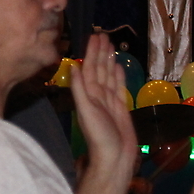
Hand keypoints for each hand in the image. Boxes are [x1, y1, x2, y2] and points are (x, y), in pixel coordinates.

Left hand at [70, 32, 138, 179]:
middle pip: (99, 69)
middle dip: (100, 52)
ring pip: (108, 76)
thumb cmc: (99, 136)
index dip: (91, 52)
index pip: (89, 68)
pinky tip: (119, 67)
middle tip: (104, 35)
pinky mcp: (120, 108)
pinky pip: (118, 88)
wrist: (114, 158)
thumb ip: (79, 89)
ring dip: (109, 60)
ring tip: (111, 46)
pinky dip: (118, 76)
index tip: (95, 37)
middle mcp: (97, 95)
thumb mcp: (86, 111)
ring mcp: (109, 101)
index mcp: (88, 94)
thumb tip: (74, 66)